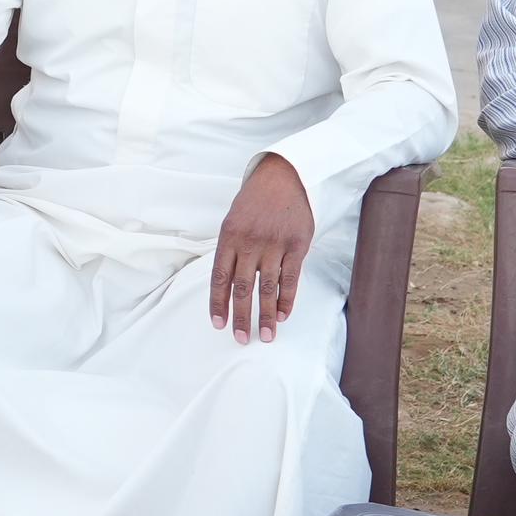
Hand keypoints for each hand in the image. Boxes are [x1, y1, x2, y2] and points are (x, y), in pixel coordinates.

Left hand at [208, 153, 316, 344]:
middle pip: (243, 288)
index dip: (218, 304)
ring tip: (265, 336)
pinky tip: (282, 315)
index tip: (218, 324)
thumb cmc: (255, 201)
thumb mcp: (234, 221)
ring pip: (267, 287)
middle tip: (241, 339)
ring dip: (265, 315)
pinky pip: (290, 278)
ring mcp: (274, 244)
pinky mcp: (297, 245)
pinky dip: (286, 299)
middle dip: (242, 317)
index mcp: (229, 237)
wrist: (284, 175)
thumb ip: (231, 252)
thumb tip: (228, 286)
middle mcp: (249, 242)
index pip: (220, 278)